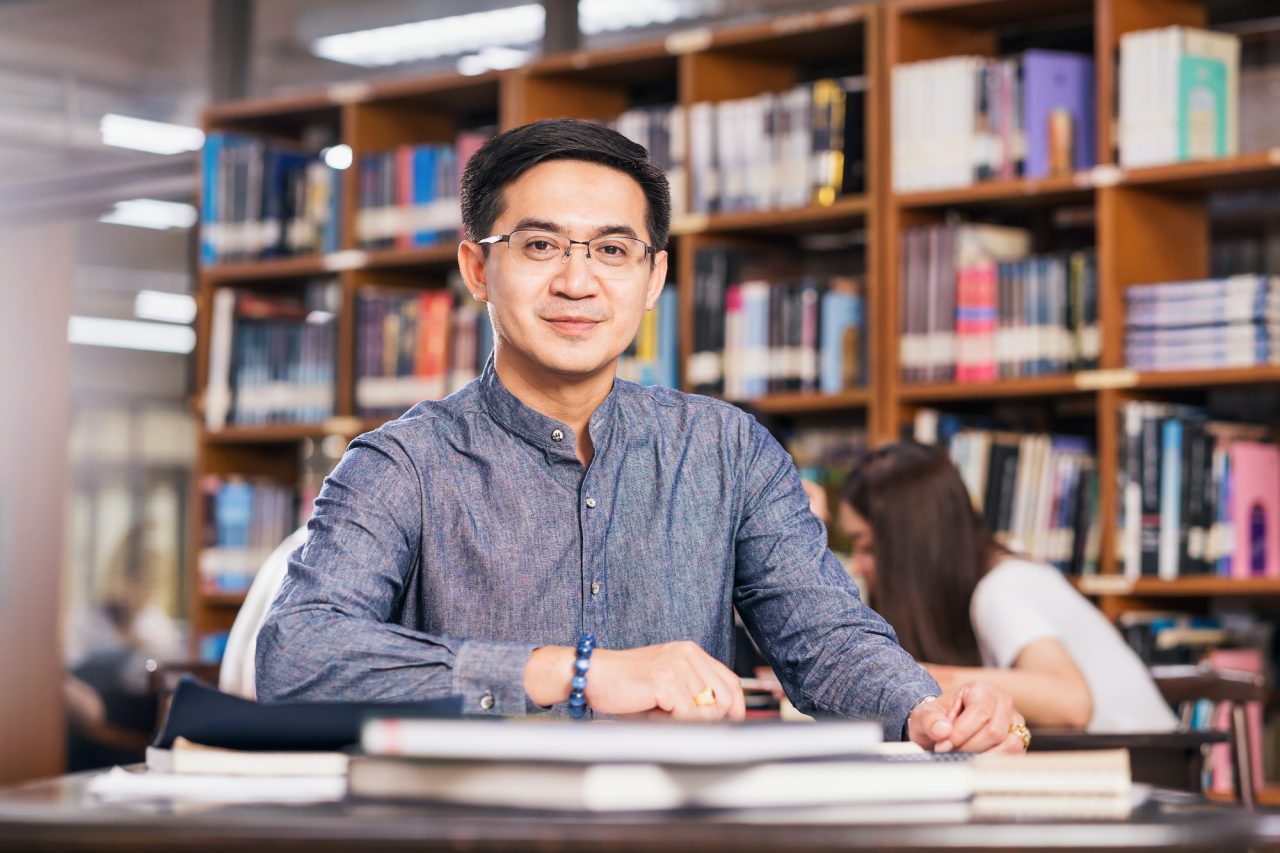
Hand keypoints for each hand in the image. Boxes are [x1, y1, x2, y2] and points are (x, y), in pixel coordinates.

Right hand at [525, 641, 745, 720]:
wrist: (591, 675)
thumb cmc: (624, 685)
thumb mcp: (666, 685)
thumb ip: (692, 695)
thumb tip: (720, 719)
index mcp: (691, 652)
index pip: (730, 681)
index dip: (735, 707)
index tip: (730, 724)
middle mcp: (688, 655)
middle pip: (725, 696)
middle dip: (712, 719)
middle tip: (684, 725)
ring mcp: (679, 666)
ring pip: (708, 709)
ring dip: (686, 722)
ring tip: (661, 715)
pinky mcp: (667, 681)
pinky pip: (688, 716)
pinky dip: (673, 724)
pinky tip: (653, 715)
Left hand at [906, 680, 1026, 753]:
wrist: (943, 728)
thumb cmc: (937, 719)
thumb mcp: (924, 715)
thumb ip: (930, 720)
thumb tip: (942, 730)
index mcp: (981, 688)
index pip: (980, 712)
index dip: (961, 732)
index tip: (943, 746)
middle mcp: (1002, 701)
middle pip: (994, 731)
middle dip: (969, 746)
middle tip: (950, 751)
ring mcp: (1013, 720)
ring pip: (1008, 745)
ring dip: (981, 755)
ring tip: (961, 753)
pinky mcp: (1018, 739)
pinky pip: (1014, 755)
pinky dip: (992, 761)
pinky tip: (974, 758)